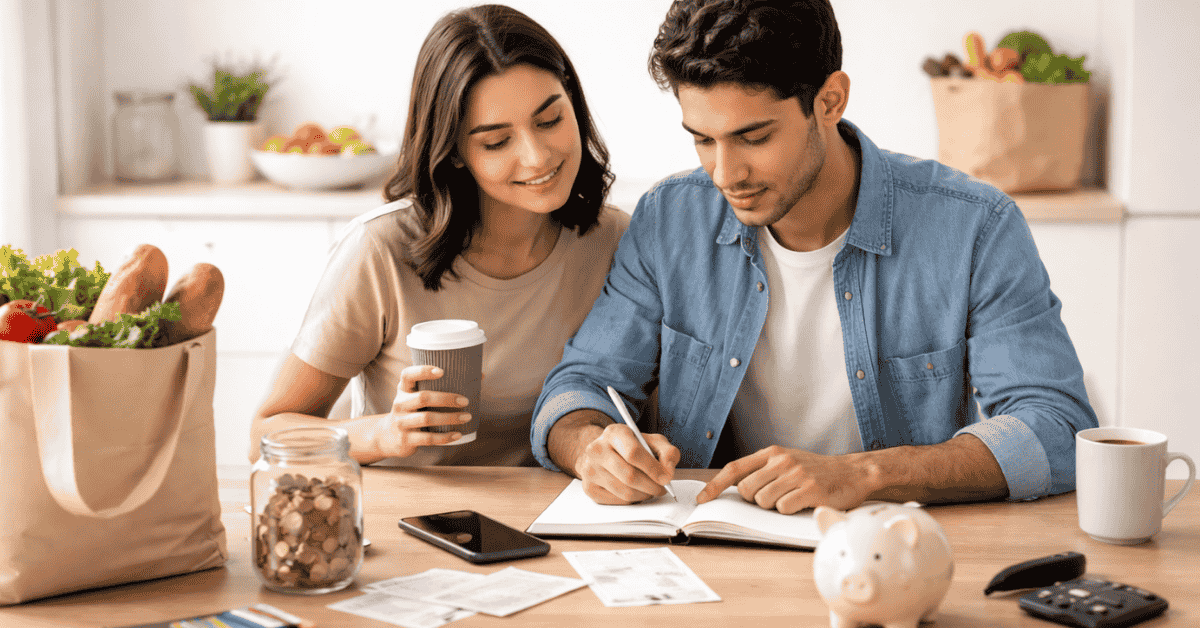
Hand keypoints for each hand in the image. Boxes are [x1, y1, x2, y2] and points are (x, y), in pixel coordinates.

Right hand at [360, 365, 471, 457]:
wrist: (388, 436)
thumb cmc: (412, 410)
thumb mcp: (417, 396)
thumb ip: (441, 386)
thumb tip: (480, 375)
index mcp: (403, 389)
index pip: (408, 375)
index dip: (423, 371)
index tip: (442, 371)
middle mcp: (399, 404)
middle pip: (423, 397)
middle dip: (446, 398)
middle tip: (465, 401)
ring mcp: (401, 422)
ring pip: (427, 419)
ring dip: (449, 418)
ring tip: (466, 417)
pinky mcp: (406, 439)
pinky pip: (428, 439)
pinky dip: (445, 437)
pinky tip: (458, 434)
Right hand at [575, 422, 680, 504]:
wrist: (604, 452)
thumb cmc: (632, 447)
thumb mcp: (652, 442)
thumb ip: (667, 452)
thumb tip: (668, 472)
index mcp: (614, 433)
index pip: (633, 453)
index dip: (653, 468)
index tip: (666, 478)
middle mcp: (597, 449)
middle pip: (629, 476)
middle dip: (651, 486)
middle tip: (662, 488)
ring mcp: (590, 469)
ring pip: (625, 492)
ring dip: (644, 494)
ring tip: (650, 489)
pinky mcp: (589, 487)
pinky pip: (617, 501)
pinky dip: (632, 499)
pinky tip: (635, 491)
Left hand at [696, 446, 876, 513]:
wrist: (852, 472)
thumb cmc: (815, 470)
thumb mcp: (786, 462)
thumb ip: (762, 470)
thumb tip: (733, 489)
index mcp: (771, 452)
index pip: (734, 468)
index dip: (714, 485)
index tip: (702, 500)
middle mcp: (781, 460)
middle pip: (746, 490)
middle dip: (755, 500)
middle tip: (776, 496)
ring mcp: (795, 474)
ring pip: (763, 501)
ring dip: (774, 506)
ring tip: (792, 498)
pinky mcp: (810, 489)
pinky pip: (783, 509)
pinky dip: (790, 511)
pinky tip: (803, 503)